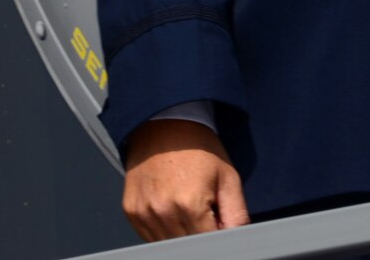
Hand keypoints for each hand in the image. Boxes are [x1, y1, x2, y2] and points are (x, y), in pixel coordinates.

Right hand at [122, 118, 248, 239]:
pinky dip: (163, 230)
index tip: (217, 224)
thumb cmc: (196, 147)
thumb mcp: (228, 177)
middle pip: (188, 246)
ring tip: (185, 205)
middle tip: (203, 211)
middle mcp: (162, 211)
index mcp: (189, 205)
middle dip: (199, 234)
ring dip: (181, 234)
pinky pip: (150, 236)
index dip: (217, 237)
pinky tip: (169, 207)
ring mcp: (143, 212)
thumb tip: (237, 242)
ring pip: (168, 244)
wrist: (164, 122)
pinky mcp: (131, 210)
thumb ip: (237, 217)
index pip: (208, 244)